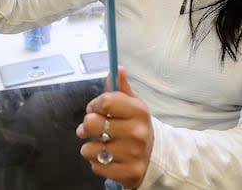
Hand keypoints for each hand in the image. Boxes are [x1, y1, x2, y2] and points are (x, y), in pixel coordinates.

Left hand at [76, 66, 152, 188]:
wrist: (155, 157)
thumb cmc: (137, 127)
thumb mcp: (133, 105)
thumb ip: (120, 88)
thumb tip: (116, 69)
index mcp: (139, 111)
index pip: (105, 101)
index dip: (94, 105)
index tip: (94, 109)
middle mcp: (137, 132)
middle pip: (92, 124)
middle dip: (86, 126)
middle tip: (92, 129)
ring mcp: (132, 154)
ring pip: (89, 148)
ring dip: (91, 148)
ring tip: (103, 146)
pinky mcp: (127, 173)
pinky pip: (96, 167)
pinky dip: (98, 163)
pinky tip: (110, 159)